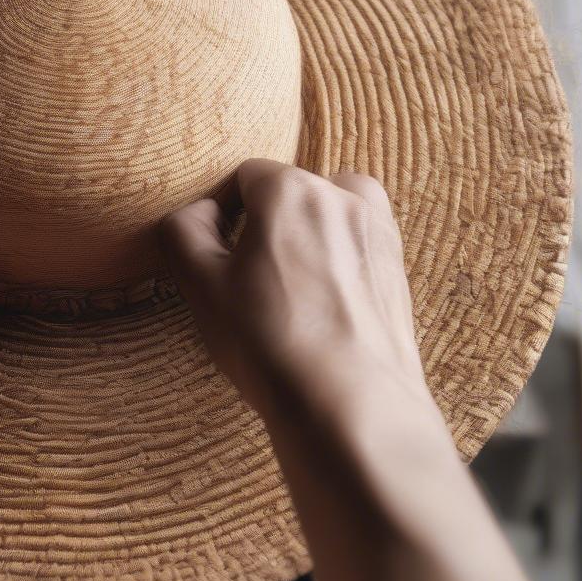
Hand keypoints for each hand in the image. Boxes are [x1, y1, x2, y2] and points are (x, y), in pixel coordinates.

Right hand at [161, 159, 433, 429]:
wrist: (350, 404)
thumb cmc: (270, 341)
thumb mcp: (200, 285)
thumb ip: (183, 231)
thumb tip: (198, 214)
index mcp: (290, 189)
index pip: (244, 176)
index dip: (221, 211)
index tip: (214, 252)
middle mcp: (341, 196)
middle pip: (290, 190)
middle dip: (265, 222)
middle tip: (248, 275)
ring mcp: (377, 231)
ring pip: (330, 211)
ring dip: (306, 233)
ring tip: (288, 284)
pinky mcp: (398, 267)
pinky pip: (358, 243)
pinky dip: (338, 257)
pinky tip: (322, 303)